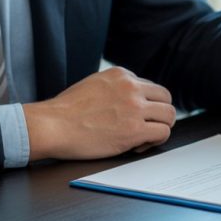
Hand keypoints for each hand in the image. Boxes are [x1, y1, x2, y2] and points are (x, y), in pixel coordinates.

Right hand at [24, 67, 175, 160]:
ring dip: (161, 127)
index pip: (150, 88)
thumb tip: (131, 98)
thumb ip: (116, 88)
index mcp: (121, 75)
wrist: (50, 126)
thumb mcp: (94, 84)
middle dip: (159, 114)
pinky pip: (163, 133)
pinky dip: (155, 141)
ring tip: (143, 137)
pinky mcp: (135, 129)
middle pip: (165, 98)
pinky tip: (138, 146)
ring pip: (169, 115)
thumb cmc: (65, 111)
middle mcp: (131, 88)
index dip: (146, 104)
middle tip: (146, 127)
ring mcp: (135, 108)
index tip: (134, 116)